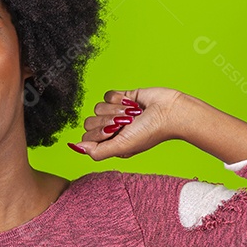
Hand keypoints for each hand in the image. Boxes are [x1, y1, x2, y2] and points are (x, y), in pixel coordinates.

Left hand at [69, 87, 183, 160]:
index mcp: (110, 145)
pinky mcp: (121, 98)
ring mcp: (115, 114)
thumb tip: (76, 148)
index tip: (114, 133)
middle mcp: (111, 130)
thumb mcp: (122, 147)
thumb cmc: (149, 132)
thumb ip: (97, 151)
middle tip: (125, 123)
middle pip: (90, 122)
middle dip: (108, 121)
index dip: (98, 134)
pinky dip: (119, 99)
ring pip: (97, 108)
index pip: (87, 138)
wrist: (170, 112)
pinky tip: (132, 103)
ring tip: (133, 114)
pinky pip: (106, 95)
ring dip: (116, 110)